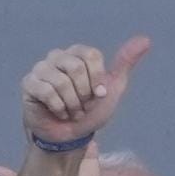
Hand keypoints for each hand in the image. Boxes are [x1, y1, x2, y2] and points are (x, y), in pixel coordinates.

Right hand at [22, 36, 149, 143]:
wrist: (73, 135)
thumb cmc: (92, 111)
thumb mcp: (113, 88)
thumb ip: (126, 63)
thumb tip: (145, 40)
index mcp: (77, 54)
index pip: (91, 55)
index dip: (98, 79)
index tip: (99, 93)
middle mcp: (57, 57)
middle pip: (76, 67)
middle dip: (85, 94)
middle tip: (83, 104)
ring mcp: (40, 69)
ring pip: (61, 82)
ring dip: (73, 105)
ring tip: (72, 111)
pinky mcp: (29, 84)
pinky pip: (47, 92)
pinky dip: (59, 108)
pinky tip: (59, 113)